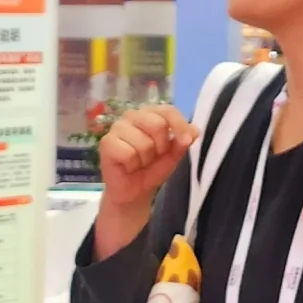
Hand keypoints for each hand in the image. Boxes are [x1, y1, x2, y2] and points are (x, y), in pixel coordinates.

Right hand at [93, 104, 196, 253]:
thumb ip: (183, 141)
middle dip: (161, 146)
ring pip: (144, 142)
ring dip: (146, 159)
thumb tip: (195, 131)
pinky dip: (132, 165)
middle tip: (154, 156)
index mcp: (149, 114)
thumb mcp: (173, 155)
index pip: (167, 110)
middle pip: (157, 124)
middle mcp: (132, 116)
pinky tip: (128, 166)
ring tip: (139, 162)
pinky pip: (129, 153)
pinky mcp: (107, 143)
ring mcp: (117, 128)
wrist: (134, 192)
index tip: (186, 141)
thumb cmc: (152, 169)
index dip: (180, 125)